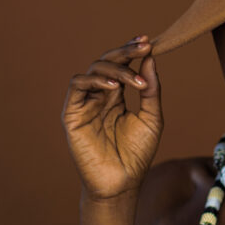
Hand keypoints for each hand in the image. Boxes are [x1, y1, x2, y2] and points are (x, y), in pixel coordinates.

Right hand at [62, 35, 161, 200]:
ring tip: (134, 78)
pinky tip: (113, 86)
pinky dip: (94, 80)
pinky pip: (77, 86)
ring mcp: (85, 103)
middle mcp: (99, 96)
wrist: (122, 183)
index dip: (132, 51)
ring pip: (93, 69)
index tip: (149, 41)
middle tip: (143, 45)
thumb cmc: (137, 154)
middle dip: (125, 51)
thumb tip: (150, 57)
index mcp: (116, 96)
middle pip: (107, 62)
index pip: (122, 65)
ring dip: (115, 67)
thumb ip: (150, 88)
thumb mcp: (151, 117)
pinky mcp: (72, 113)